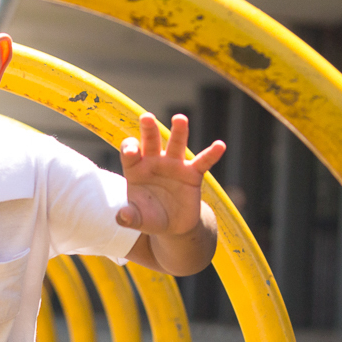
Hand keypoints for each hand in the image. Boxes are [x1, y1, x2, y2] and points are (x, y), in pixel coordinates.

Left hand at [117, 113, 224, 235]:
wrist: (172, 225)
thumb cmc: (150, 216)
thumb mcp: (138, 219)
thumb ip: (129, 217)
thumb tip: (121, 216)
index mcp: (136, 169)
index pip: (130, 153)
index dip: (129, 149)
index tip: (132, 151)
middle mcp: (154, 162)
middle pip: (151, 141)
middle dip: (149, 129)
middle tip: (146, 117)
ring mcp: (174, 165)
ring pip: (176, 144)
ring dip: (178, 131)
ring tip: (179, 119)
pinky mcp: (192, 174)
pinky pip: (203, 162)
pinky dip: (211, 154)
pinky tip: (220, 145)